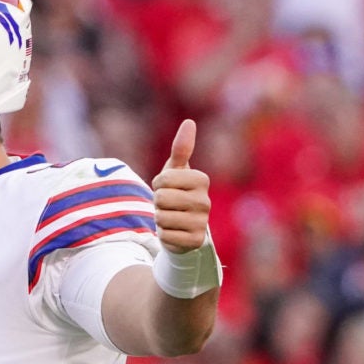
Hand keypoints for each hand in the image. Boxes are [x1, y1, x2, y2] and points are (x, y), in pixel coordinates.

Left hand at [152, 120, 210, 253]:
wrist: (184, 229)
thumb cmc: (178, 194)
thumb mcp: (176, 172)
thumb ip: (181, 148)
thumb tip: (189, 122)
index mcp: (202, 180)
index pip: (164, 179)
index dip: (158, 184)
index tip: (167, 188)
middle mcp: (205, 201)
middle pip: (161, 198)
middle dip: (158, 203)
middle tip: (168, 205)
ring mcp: (202, 222)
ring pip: (161, 217)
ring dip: (160, 219)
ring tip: (171, 217)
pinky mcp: (196, 241)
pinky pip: (165, 235)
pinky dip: (164, 234)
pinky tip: (174, 232)